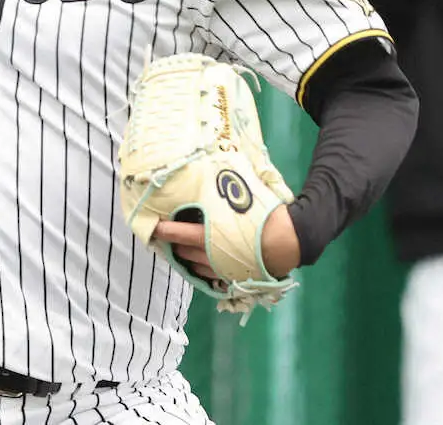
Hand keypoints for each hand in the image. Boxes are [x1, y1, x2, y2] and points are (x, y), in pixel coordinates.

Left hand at [150, 204, 300, 281]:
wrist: (290, 241)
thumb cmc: (266, 216)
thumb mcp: (245, 197)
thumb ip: (226, 189)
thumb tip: (215, 165)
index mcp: (211, 235)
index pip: (179, 233)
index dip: (164, 229)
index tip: (153, 224)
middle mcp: (211, 256)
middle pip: (183, 249)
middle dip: (172, 241)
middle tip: (163, 232)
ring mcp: (220, 270)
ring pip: (193, 264)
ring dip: (183, 254)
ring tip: (176, 245)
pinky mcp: (230, 277)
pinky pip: (207, 274)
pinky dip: (198, 266)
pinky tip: (196, 260)